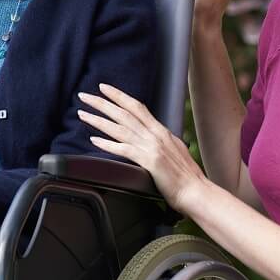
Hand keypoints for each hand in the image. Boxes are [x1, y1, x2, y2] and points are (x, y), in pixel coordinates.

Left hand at [77, 83, 206, 213]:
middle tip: (84, 95)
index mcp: (161, 130)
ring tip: (82, 113)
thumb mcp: (175, 149)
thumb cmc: (186, 176)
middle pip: (124, 113)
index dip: (119, 96)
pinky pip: (123, 149)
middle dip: (102, 102)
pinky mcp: (149, 161)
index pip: (137, 106)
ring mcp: (152, 146)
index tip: (104, 88)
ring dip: (98, 120)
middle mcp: (155, 134)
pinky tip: (93, 140)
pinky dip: (107, 144)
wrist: (196, 191)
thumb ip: (161, 140)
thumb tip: (152, 136)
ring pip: (119, 128)